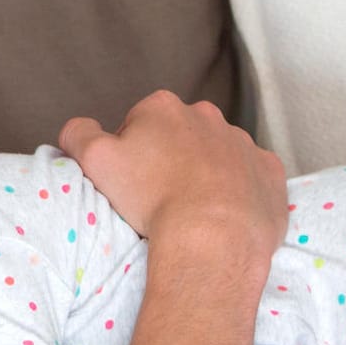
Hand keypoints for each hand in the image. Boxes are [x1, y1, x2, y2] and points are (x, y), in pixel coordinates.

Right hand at [60, 90, 285, 270]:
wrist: (213, 237)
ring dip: (205, 175)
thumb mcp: (94, 162)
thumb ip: (78, 134)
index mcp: (162, 108)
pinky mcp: (269, 171)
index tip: (130, 184)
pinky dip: (239, 192)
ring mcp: (243, 143)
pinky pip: (251, 177)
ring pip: (216, 155)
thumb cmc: (151, 198)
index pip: (136, 125)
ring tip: (193, 212)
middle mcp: (207, 116)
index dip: (129, 155)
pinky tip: (225, 215)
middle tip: (159, 199)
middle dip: (169, 160)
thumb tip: (76, 127)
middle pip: (179, 136)